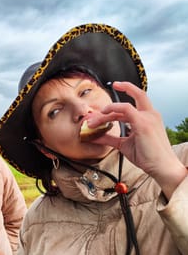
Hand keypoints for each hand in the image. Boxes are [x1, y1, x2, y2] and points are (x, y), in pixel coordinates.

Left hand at [89, 81, 185, 198]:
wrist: (161, 167)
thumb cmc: (147, 156)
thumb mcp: (124, 145)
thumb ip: (110, 138)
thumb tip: (94, 136)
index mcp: (148, 118)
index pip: (136, 102)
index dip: (127, 93)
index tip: (116, 87)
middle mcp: (150, 114)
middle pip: (136, 94)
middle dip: (124, 86)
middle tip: (104, 97)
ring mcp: (148, 117)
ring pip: (123, 107)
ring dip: (105, 113)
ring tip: (92, 122)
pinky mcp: (143, 123)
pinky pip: (125, 109)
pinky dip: (112, 110)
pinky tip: (103, 115)